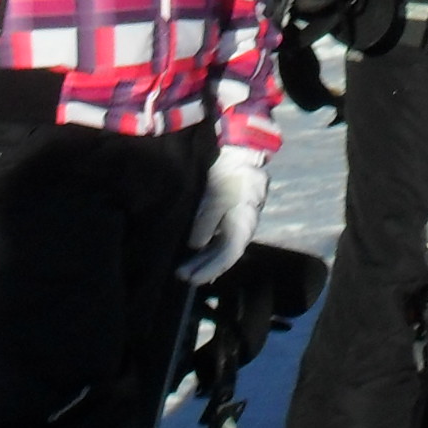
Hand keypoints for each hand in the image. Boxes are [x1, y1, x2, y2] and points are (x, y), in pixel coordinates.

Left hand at [178, 145, 268, 284]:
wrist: (237, 149)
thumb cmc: (230, 169)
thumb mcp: (218, 192)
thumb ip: (207, 218)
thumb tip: (195, 245)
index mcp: (245, 220)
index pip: (230, 252)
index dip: (211, 268)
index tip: (192, 278)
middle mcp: (241, 225)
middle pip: (223, 254)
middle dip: (204, 267)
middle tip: (181, 276)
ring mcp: (233, 221)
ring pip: (219, 247)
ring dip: (202, 260)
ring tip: (182, 271)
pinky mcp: (225, 215)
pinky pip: (216, 238)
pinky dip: (205, 249)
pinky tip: (192, 255)